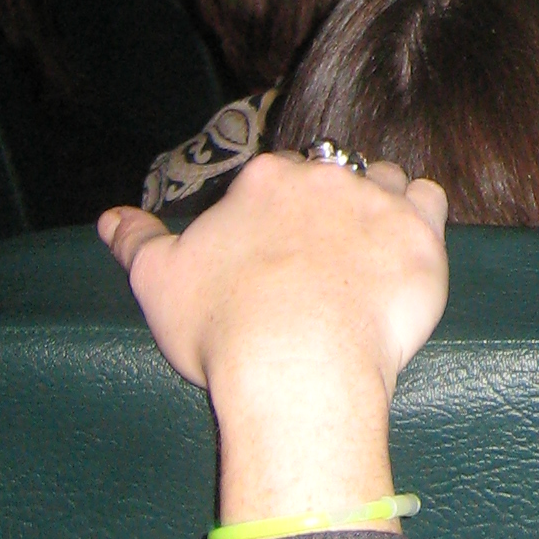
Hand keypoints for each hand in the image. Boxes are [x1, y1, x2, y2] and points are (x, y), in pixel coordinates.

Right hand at [100, 151, 447, 529]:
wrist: (298, 365)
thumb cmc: (224, 329)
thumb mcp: (158, 283)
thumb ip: (135, 241)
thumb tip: (108, 218)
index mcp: (263, 181)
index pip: (275, 175)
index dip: (277, 209)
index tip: (276, 247)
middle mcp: (323, 175)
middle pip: (331, 173)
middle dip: (327, 205)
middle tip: (321, 257)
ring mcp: (376, 200)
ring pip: (385, 179)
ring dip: (378, 203)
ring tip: (366, 251)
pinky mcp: (420, 232)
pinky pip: (430, 201)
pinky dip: (420, 217)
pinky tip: (405, 249)